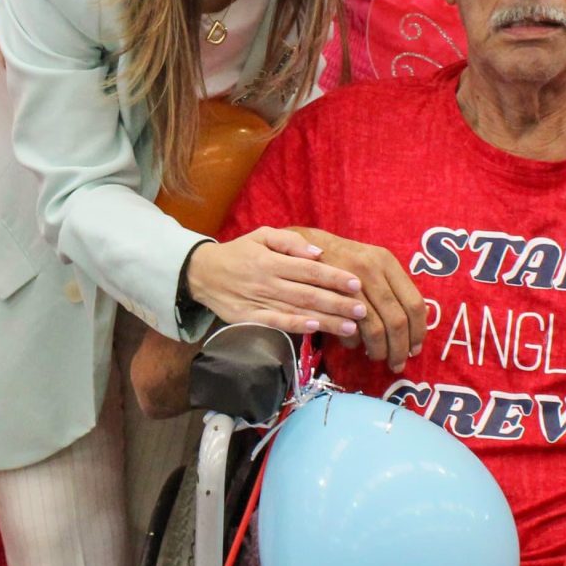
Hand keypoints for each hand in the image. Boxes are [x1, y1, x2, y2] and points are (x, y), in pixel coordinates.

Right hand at [185, 228, 371, 340]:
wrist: (203, 273)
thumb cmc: (239, 252)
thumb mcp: (261, 236)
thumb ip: (290, 241)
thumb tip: (318, 252)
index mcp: (271, 260)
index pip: (309, 269)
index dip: (334, 277)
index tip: (357, 283)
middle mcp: (266, 282)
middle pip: (308, 293)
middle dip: (338, 302)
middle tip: (363, 309)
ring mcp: (258, 301)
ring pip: (297, 311)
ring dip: (326, 320)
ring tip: (352, 326)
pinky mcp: (250, 318)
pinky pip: (276, 323)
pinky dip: (296, 327)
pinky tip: (316, 329)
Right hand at [298, 229, 428, 371]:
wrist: (307, 246)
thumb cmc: (345, 260)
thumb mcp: (372, 264)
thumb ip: (393, 288)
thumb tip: (416, 323)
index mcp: (387, 262)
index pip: (414, 303)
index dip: (418, 332)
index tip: (416, 350)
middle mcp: (371, 268)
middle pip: (396, 320)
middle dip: (399, 348)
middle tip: (398, 364)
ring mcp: (349, 280)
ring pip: (374, 327)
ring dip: (378, 350)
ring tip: (377, 358)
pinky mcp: (329, 294)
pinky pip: (349, 326)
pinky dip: (354, 342)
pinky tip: (355, 345)